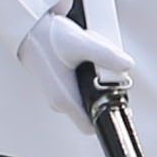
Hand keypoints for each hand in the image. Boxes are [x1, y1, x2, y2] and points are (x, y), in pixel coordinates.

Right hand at [15, 10, 132, 123]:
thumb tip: (127, 65)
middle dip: (107, 90)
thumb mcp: (79, 42)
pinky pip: (84, 86)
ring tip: (91, 58)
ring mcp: (60, 95)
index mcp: (65, 99)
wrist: (29, 30)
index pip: (93, 126)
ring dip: (99, 79)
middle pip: (96, 107)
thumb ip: (105, 54)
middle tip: (105, 69)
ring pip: (91, 95)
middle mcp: (61, 101)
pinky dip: (90, 73)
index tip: (118, 99)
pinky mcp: (62, 85)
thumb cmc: (48, 38)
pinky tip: (86, 56)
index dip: (109, 116)